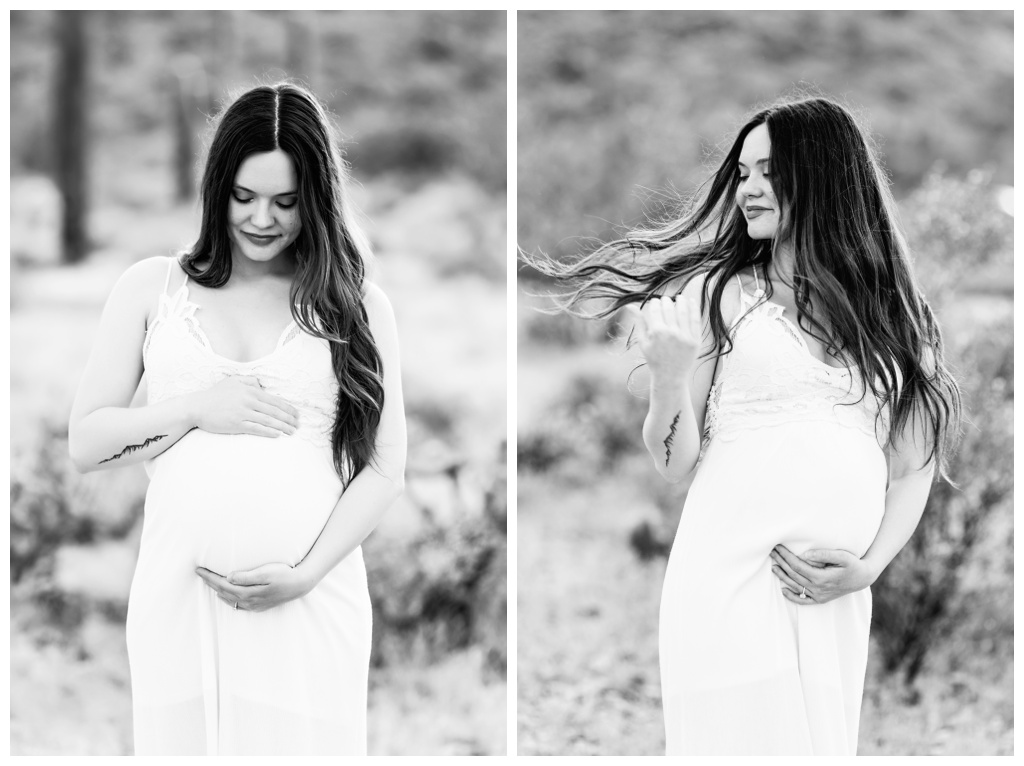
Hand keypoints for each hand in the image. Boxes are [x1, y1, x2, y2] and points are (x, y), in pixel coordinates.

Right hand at [188, 375, 298, 437]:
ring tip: (291, 432)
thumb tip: (262, 385)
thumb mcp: (232, 381)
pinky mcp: (236, 424)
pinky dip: (269, 432)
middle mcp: (249, 401)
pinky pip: (257, 428)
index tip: (296, 415)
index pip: (275, 400)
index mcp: (250, 390)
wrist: (196, 407)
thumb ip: (249, 381)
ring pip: (269, 420)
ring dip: (283, 427)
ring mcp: (243, 413)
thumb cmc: (215, 395)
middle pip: (275, 411)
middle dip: (289, 419)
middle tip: (298, 425)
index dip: (288, 408)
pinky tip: (277, 435)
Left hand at [195, 562, 315, 611]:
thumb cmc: (284, 575)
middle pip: (224, 592)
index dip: (209, 577)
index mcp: (248, 592)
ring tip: (210, 583)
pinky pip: (239, 604)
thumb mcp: (266, 572)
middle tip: (200, 574)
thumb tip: (229, 578)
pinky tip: (227, 596)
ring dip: (218, 591)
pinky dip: (229, 599)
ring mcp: (254, 605)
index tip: (198, 570)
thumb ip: (246, 577)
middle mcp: (249, 601)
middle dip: (211, 583)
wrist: (300, 585)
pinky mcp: (259, 606)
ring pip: (230, 600)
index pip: (223, 584)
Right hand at [636, 295, 700, 380]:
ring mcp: (685, 336)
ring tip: (679, 298)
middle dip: (666, 301)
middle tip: (666, 300)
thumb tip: (630, 305)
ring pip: (683, 311)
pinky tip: (691, 301)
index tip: (655, 302)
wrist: (670, 376)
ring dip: (681, 301)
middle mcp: (671, 333)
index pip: (656, 309)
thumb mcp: (643, 341)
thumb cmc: (654, 358)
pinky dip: (693, 308)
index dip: (655, 302)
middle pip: (669, 308)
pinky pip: (695, 320)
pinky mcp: (695, 340)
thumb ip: (638, 322)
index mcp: (656, 332)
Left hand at [769, 544, 876, 605]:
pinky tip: (783, 590)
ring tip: (774, 566)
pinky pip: (804, 601)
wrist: (863, 577)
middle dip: (781, 562)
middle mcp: (818, 589)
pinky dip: (792, 597)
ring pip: (796, 587)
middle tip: (772, 552)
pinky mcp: (821, 599)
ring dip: (783, 576)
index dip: (786, 556)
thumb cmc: (853, 564)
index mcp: (822, 578)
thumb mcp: (842, 556)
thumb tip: (804, 554)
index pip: (797, 566)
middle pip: (794, 575)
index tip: (778, 547)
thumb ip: (823, 554)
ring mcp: (819, 595)